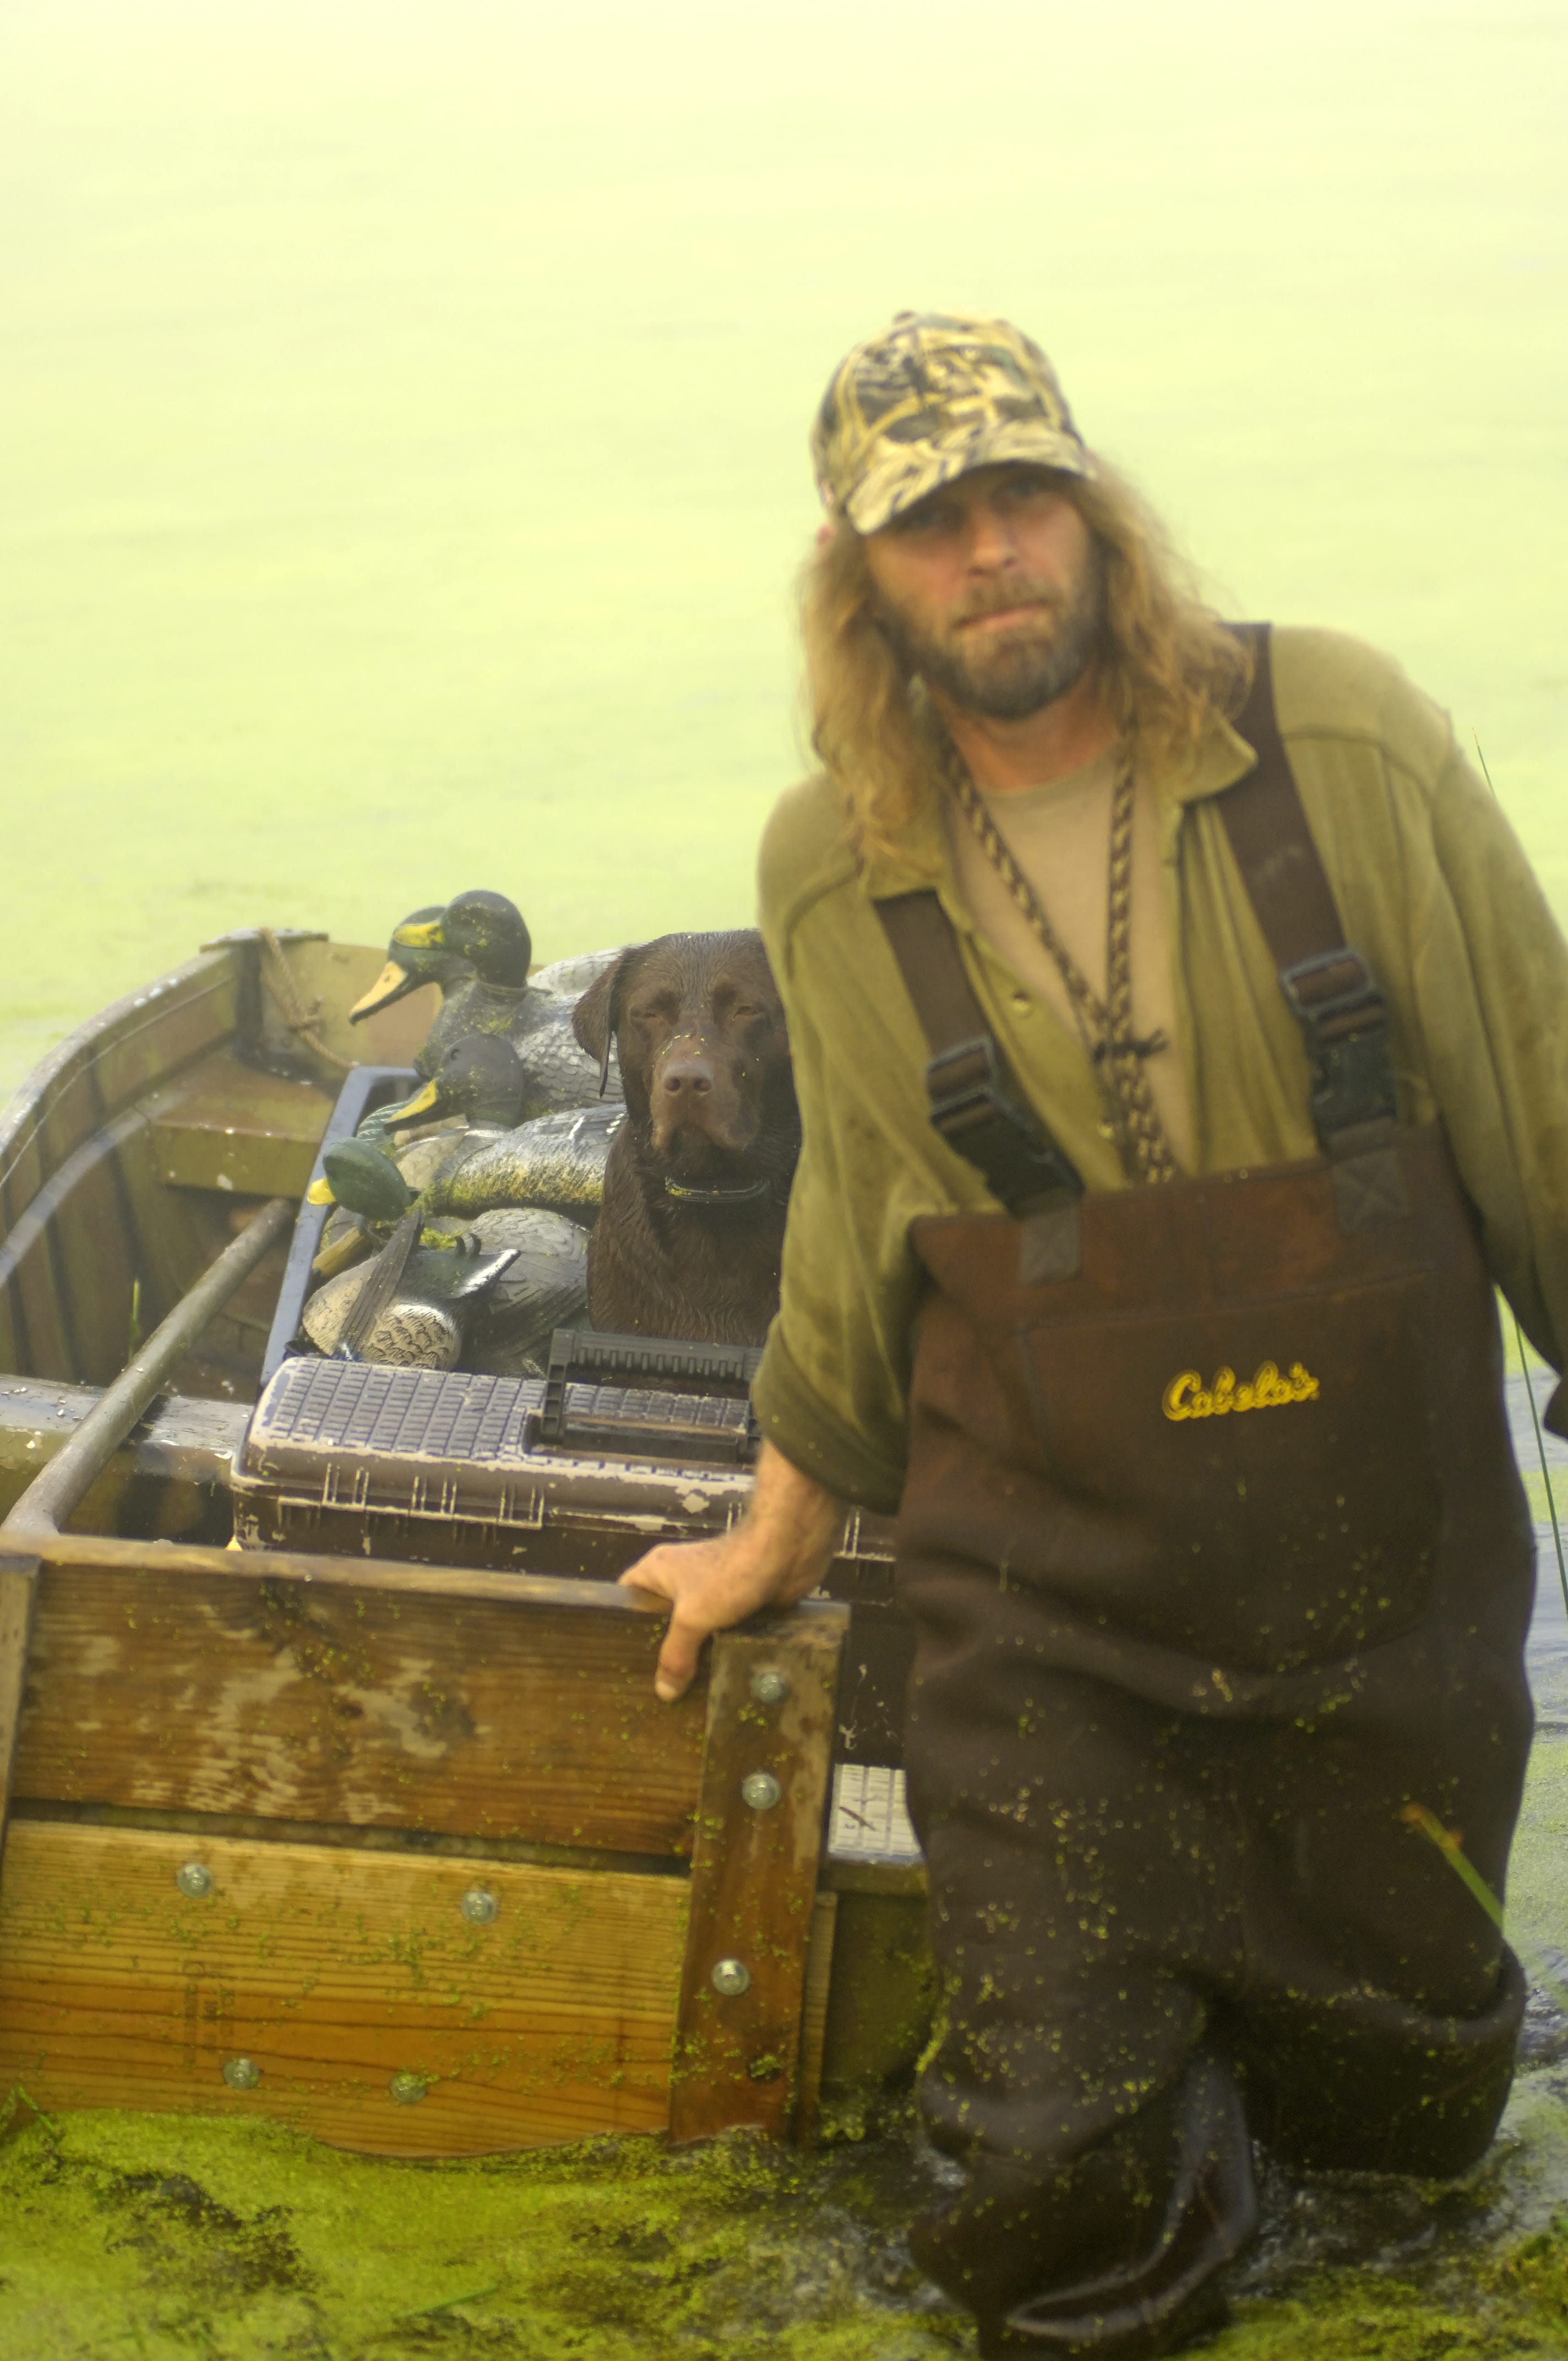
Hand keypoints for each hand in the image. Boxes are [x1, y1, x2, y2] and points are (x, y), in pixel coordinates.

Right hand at [618, 1441, 843, 1700]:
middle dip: (661, 1652)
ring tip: (682, 1695)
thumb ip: (676, 1655)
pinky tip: (716, 1681)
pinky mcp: (737, 1605)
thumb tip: (664, 1692)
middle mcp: (680, 1581)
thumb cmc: (729, 1575)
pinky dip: (720, 1652)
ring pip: (694, 1631)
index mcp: (657, 1572)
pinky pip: (720, 1633)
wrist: (787, 1551)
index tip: (619, 1662)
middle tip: (654, 1689)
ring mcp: (710, 1593)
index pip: (626, 1598)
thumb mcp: (692, 1618)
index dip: (621, 1627)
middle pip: (660, 1621)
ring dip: (694, 1656)